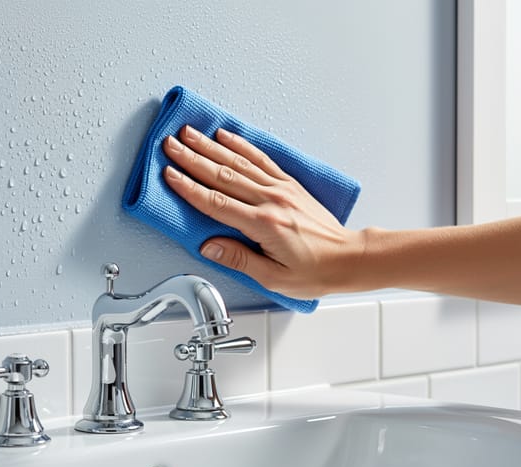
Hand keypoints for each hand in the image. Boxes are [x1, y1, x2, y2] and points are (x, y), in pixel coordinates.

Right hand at [162, 125, 366, 298]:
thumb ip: (238, 259)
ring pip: (238, 162)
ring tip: (189, 134)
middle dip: (192, 158)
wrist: (350, 258)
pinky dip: (241, 145)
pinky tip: (225, 136)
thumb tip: (208, 246)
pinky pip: (260, 159)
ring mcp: (280, 189)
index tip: (170, 174)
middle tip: (170, 145)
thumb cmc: (316, 271)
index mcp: (263, 224)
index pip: (216, 202)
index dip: (189, 188)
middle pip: (223, 175)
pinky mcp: (288, 184)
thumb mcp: (274, 277)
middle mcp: (271, 201)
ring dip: (210, 146)